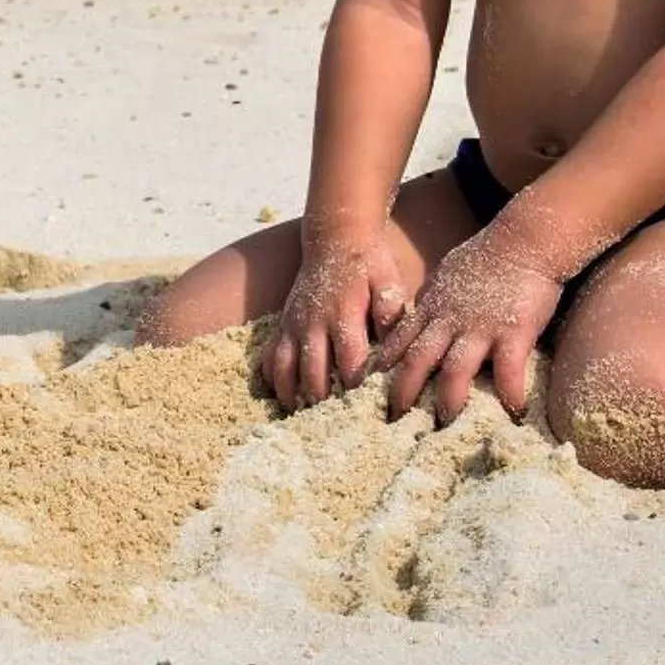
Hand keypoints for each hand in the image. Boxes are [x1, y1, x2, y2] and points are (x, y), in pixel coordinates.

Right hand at [265, 233, 408, 412]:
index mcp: (343, 315)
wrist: (335, 237)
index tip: (368, 412)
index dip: (357, 389)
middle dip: (322, 402)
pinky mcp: (283, 323)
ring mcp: (293, 323)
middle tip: (334, 427)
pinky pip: (269, 355)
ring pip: (284, 367)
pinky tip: (279, 396)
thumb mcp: (388, 281)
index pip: (349, 362)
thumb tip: (395, 346)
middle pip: (313, 372)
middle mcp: (313, 322)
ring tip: (300, 418)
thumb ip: (391, 312)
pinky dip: (271, 379)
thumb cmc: (369, 263)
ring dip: (291, 395)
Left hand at [370, 229, 563, 424]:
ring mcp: (481, 327)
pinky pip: (509, 370)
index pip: (400, 340)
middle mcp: (450, 320)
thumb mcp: (447, 275)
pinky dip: (510, 393)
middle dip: (403, 391)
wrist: (524, 240)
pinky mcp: (514, 332)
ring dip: (449, 399)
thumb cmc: (488, 256)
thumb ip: (433, 299)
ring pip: (456, 370)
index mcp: (433, 308)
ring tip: (445, 422)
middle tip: (393, 418)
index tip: (369, 387)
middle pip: (418, 360)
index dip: (385, 365)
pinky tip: (514, 412)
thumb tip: (420, 313)